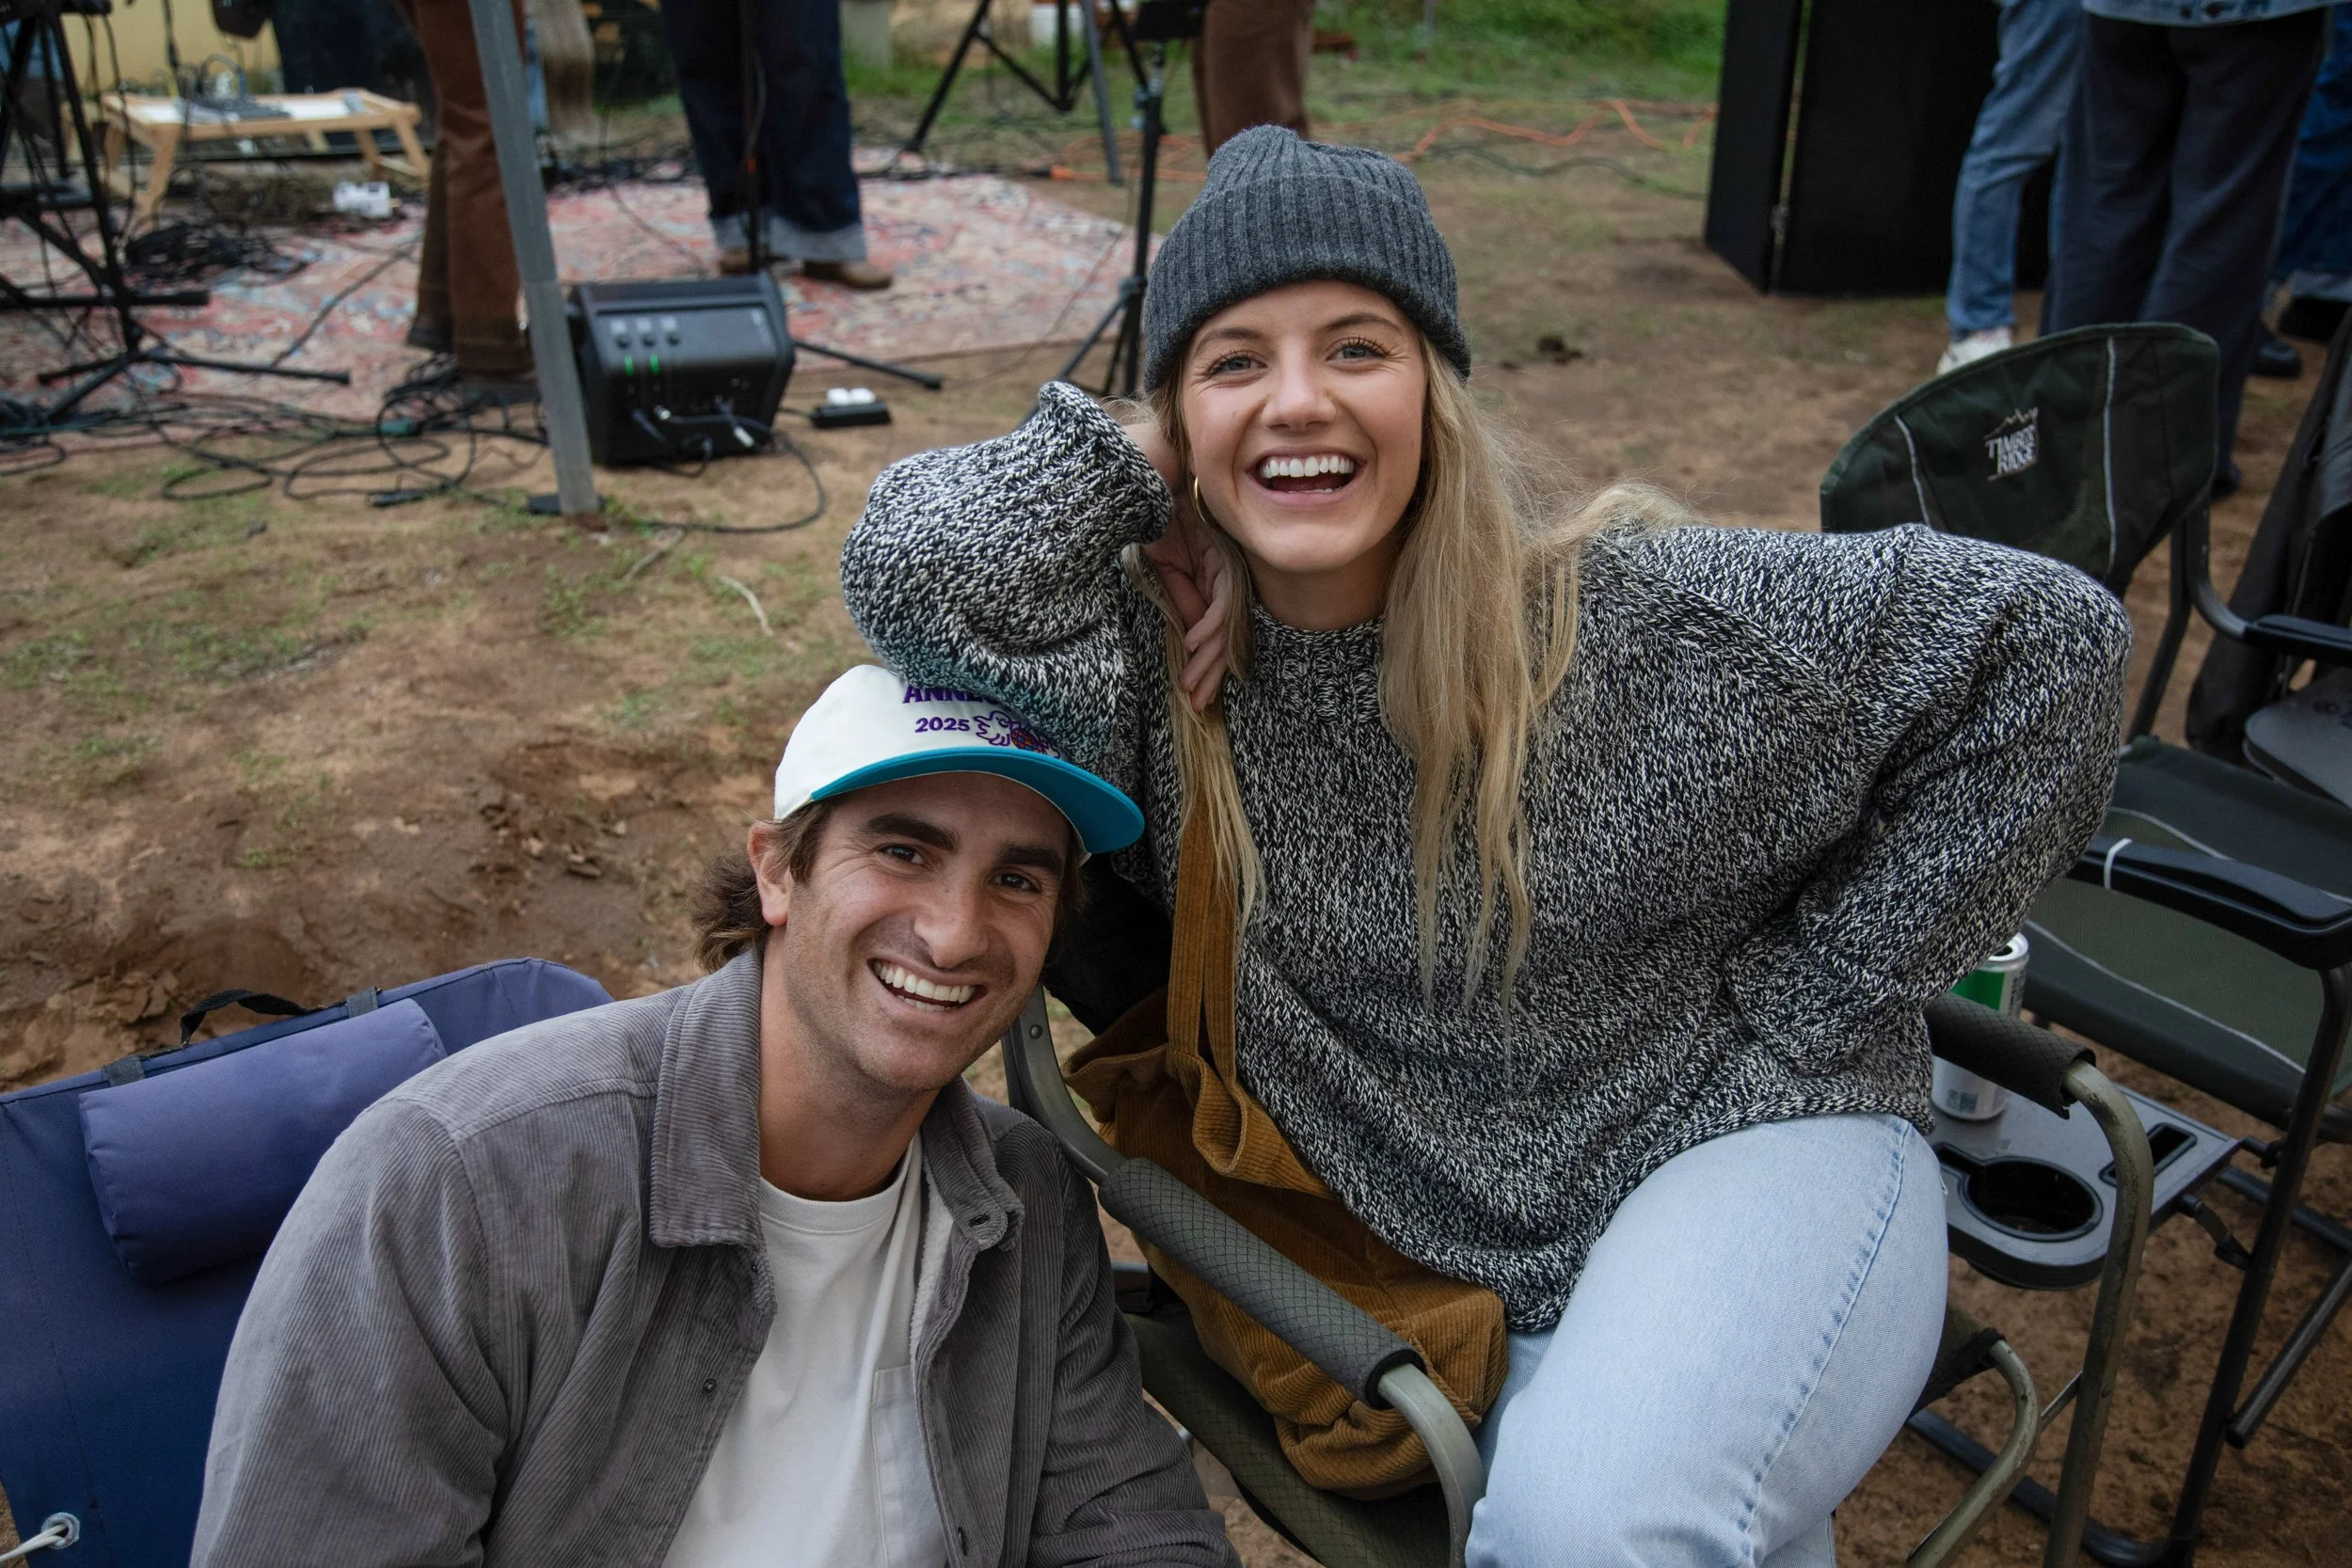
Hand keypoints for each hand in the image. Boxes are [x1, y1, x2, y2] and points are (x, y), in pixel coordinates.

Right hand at [1125, 423, 1235, 712]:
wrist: (1137, 469)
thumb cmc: (1146, 507)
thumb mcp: (1163, 563)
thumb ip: (1182, 594)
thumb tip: (1194, 634)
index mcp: (1214, 566)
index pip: (1218, 622)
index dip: (1207, 660)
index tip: (1196, 692)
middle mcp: (1226, 563)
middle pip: (1228, 627)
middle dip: (1212, 669)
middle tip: (1201, 703)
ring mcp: (1226, 555)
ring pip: (1228, 617)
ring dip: (1211, 655)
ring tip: (1198, 685)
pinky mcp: (1220, 547)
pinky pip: (1222, 592)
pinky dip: (1210, 621)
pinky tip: (1197, 644)